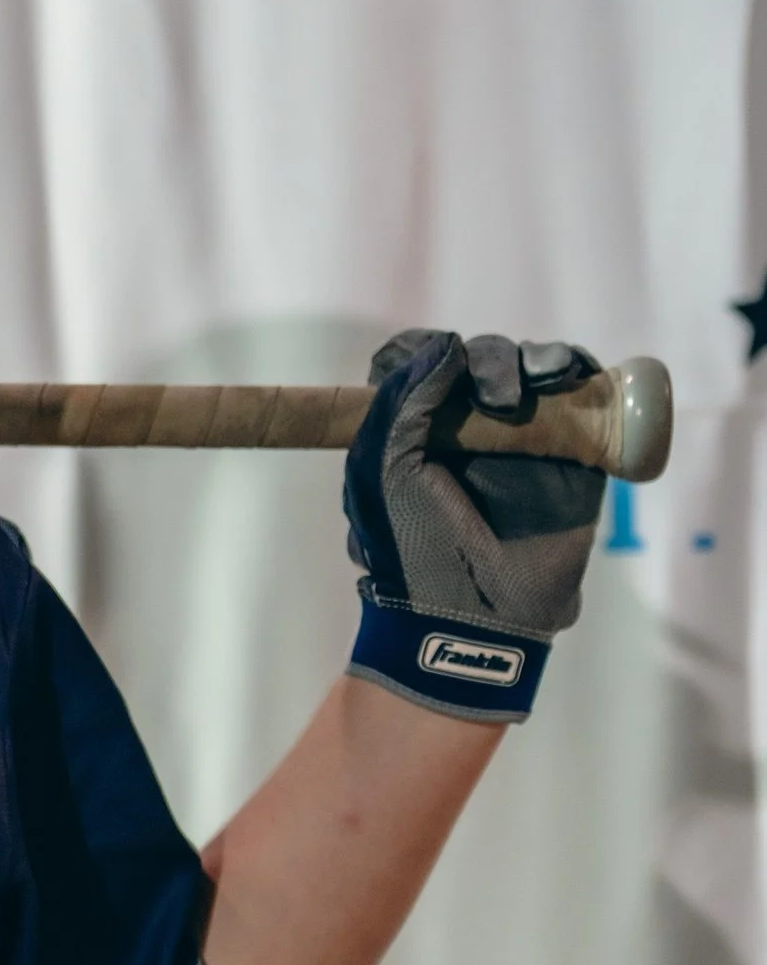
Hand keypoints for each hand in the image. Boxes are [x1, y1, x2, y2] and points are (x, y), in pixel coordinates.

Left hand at [342, 329, 604, 719]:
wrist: (472, 617)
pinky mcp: (571, 459)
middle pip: (482, 363)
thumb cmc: (414, 548)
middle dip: (489, 362)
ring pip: (532, 372)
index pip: (423, 367)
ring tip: (531, 386)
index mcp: (414, 436)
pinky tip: (567, 373)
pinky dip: (577, 371)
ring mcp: (521, 446)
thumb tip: (447, 347)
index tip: (434, 358)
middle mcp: (468, 435)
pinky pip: (580, 399)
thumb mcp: (385, 470)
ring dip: (531, 362)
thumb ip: (403, 402)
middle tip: (494, 398)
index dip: (429, 352)